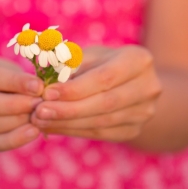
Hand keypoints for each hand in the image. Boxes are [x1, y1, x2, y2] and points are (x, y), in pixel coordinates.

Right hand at [0, 53, 43, 151]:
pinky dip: (13, 140)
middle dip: (13, 105)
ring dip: (16, 122)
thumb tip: (42, 90)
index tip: (38, 86)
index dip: (13, 82)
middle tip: (39, 103)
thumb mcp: (1, 66)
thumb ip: (16, 76)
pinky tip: (33, 132)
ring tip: (39, 116)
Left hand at [31, 46, 161, 141]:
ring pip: (101, 122)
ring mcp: (144, 112)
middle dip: (68, 109)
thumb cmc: (103, 63)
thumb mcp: (90, 55)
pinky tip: (53, 127)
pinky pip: (100, 133)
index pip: (104, 78)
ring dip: (67, 123)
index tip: (47, 93)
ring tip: (40, 121)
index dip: (74, 88)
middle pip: (104, 103)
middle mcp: (148, 87)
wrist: (132, 83)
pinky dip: (73, 130)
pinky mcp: (134, 130)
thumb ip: (69, 64)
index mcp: (138, 60)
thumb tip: (41, 81)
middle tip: (38, 112)